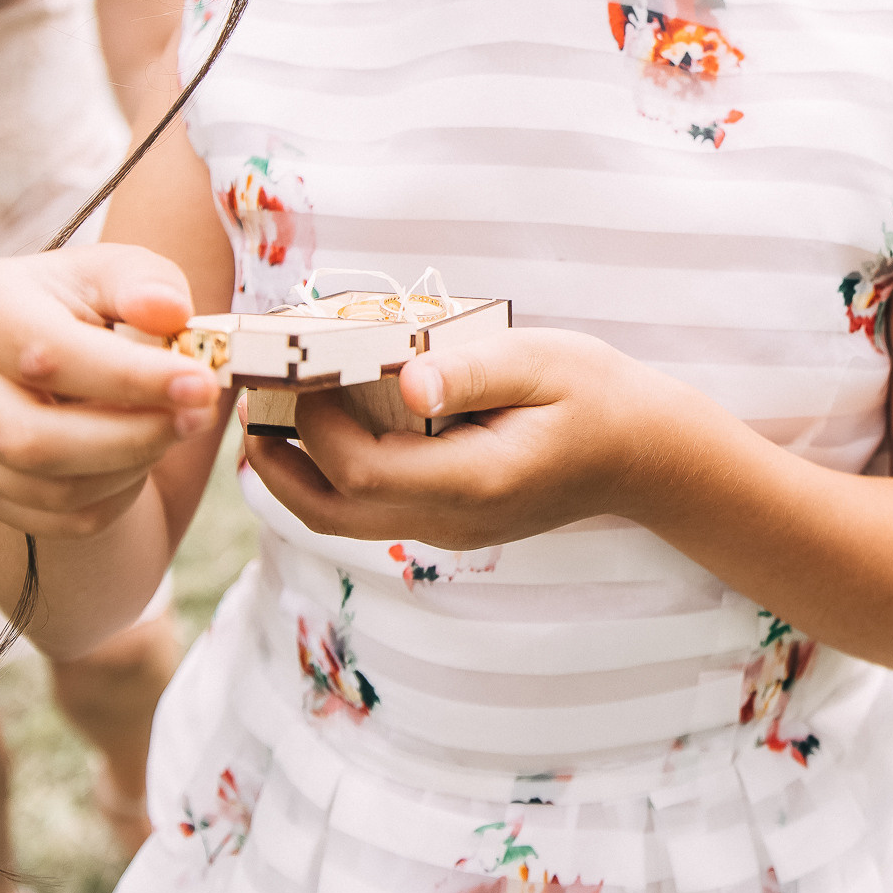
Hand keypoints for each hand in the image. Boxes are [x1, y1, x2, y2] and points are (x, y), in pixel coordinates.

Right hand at [0, 245, 228, 540]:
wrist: (58, 354)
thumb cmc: (92, 305)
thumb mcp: (119, 273)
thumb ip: (146, 282)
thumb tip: (167, 310)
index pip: (45, 354)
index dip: (128, 376)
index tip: (200, 383)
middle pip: (31, 439)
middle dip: (131, 436)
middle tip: (200, 416)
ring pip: (47, 489)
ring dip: (130, 465)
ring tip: (176, 427)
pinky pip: (57, 519)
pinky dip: (115, 496)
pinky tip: (144, 456)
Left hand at [244, 328, 686, 551]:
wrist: (647, 456)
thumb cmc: (597, 395)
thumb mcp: (542, 361)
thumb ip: (471, 370)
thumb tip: (404, 378)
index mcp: (473, 482)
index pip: (360, 467)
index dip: (314, 421)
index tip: (297, 366)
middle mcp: (452, 521)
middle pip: (333, 512)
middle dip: (278, 465)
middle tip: (245, 412)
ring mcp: (450, 530)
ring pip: (347, 521)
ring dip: (298, 476)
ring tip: (268, 423)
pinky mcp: (451, 523)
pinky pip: (374, 510)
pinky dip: (336, 476)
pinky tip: (329, 430)